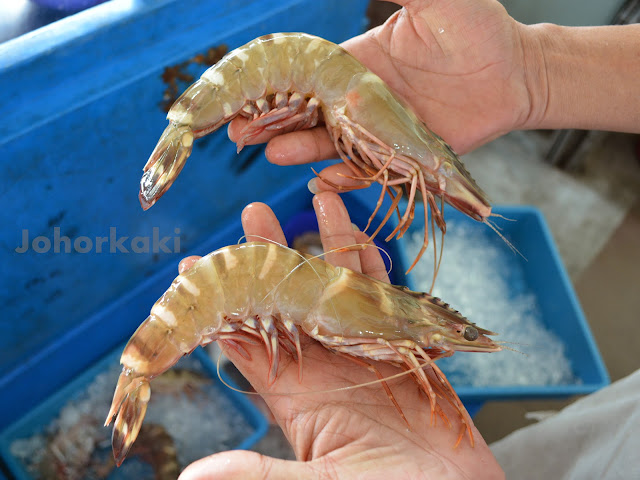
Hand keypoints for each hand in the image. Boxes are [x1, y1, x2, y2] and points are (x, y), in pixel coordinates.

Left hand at [178, 192, 503, 479]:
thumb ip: (263, 475)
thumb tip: (193, 478)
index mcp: (296, 395)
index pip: (245, 338)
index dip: (219, 303)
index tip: (192, 267)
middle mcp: (326, 365)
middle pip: (290, 299)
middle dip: (271, 256)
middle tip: (251, 214)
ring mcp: (364, 350)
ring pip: (339, 286)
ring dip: (326, 243)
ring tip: (315, 199)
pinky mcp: (402, 344)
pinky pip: (385, 293)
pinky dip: (373, 260)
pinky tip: (360, 230)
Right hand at [229, 0, 534, 173]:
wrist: (515, 72)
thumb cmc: (478, 28)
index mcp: (356, 63)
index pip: (304, 75)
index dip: (272, 85)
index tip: (242, 92)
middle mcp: (359, 99)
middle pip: (306, 113)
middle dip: (272, 122)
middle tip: (239, 132)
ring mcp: (378, 131)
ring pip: (330, 143)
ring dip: (301, 150)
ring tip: (274, 153)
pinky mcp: (400, 156)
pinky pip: (368, 170)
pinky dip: (346, 177)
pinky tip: (323, 182)